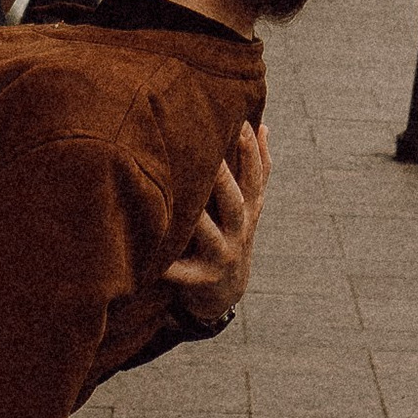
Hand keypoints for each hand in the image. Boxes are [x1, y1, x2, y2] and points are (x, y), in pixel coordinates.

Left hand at [165, 117, 269, 326]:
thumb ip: (256, 169)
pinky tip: (155, 259)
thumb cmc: (231, 235)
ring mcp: (221, 256)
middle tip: (209, 152)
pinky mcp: (201, 280)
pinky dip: (169, 267)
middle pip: (233, 201)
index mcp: (249, 210)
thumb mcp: (249, 207)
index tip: (241, 123)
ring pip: (208, 233)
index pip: (255, 177)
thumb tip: (262, 125)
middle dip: (222, 177)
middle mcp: (239, 232)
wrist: (225, 293)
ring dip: (196, 217)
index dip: (251, 152)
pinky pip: (182, 272)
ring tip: (181, 197)